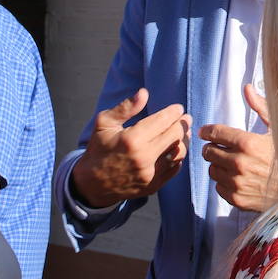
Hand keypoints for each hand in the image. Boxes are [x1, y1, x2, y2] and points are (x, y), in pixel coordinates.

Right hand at [71, 89, 190, 208]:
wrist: (92, 184)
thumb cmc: (98, 149)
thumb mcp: (105, 123)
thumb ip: (126, 107)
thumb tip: (144, 93)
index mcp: (132, 139)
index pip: (163, 121)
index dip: (174, 112)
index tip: (178, 108)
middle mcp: (144, 157)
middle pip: (175, 136)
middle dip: (183, 124)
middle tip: (186, 118)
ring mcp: (150, 174)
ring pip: (178, 153)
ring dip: (184, 140)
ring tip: (184, 132)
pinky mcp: (153, 185)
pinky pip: (174, 169)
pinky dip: (178, 157)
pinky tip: (176, 149)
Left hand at [200, 84, 275, 211]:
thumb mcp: (277, 129)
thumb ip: (260, 107)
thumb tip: (247, 87)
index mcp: (248, 143)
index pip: (214, 133)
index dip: (208, 131)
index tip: (205, 132)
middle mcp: (239, 163)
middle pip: (208, 152)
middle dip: (213, 148)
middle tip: (220, 148)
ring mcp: (237, 183)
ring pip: (212, 170)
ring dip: (218, 165)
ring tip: (232, 163)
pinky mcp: (237, 199)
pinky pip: (218, 187)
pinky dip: (225, 181)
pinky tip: (238, 178)